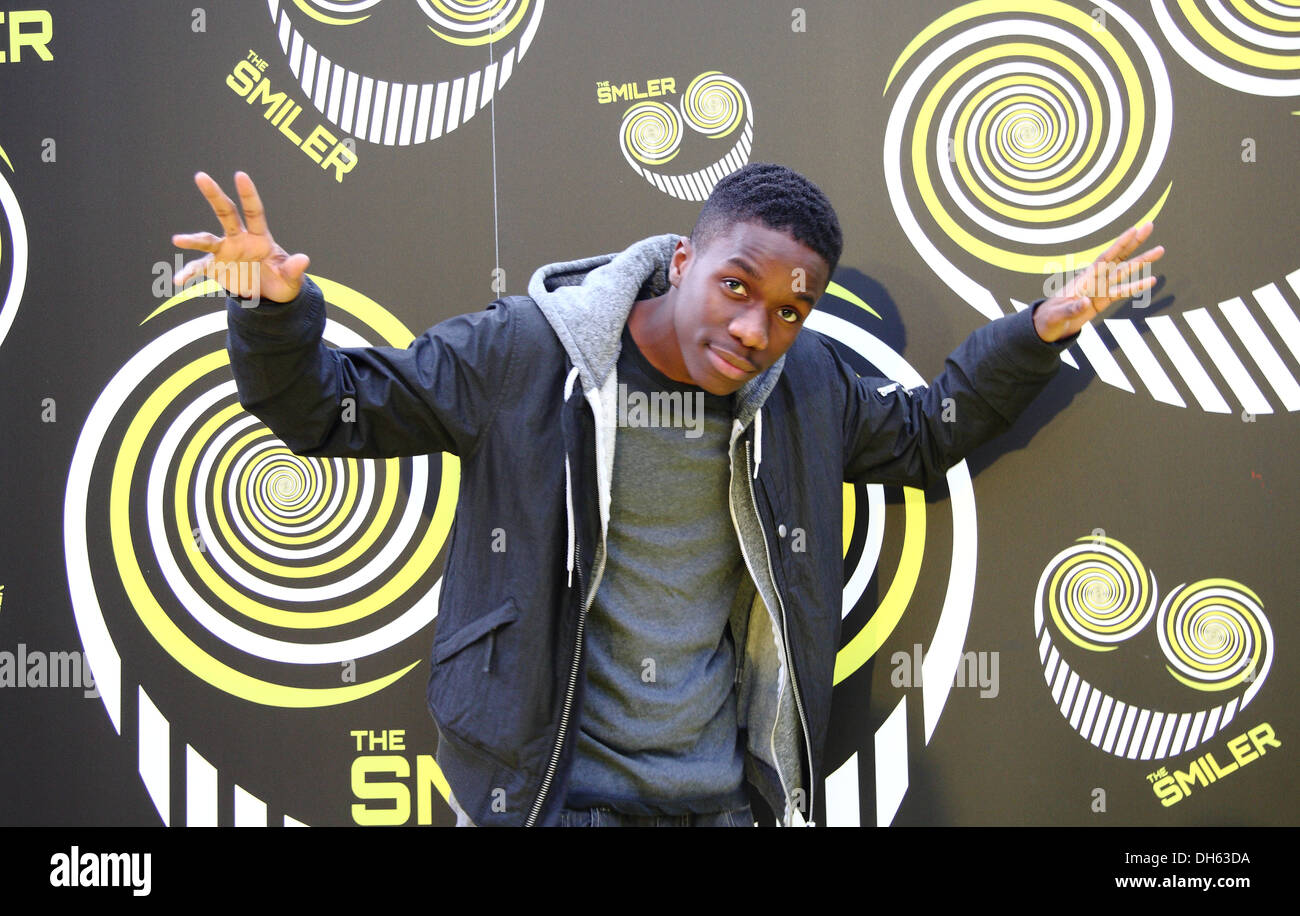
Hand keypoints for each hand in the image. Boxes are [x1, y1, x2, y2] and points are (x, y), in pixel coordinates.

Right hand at [172, 171, 309, 303]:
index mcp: (260, 238)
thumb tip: (304, 259)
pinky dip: (187, 273)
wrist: (267, 297)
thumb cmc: (281, 281)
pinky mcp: (214, 267)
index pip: (254, 212)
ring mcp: (224, 252)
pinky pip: (198, 268)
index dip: (248, 194)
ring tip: (178, 240)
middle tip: (201, 176)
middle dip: (214, 195)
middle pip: (225, 213)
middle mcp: (239, 239)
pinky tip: (177, 280)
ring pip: (207, 239)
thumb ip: (294, 269)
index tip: (240, 174)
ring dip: (193, 240)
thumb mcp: (290, 279)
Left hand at [1034, 221, 1165, 341]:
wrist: (1047, 327)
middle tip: (1150, 225)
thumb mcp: (1058, 314)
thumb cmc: (1049, 318)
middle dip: (1135, 242)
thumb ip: (1072, 308)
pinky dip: (1137, 286)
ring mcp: (1100, 289)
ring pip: (1125, 272)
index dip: (1120, 244)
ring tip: (1160, 249)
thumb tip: (1086, 301)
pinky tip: (1152, 280)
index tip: (1134, 230)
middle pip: (1119, 257)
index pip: (1106, 257)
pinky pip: (1123, 292)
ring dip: (1142, 261)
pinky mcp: (1103, 301)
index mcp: (1085, 279)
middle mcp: (1095, 280)